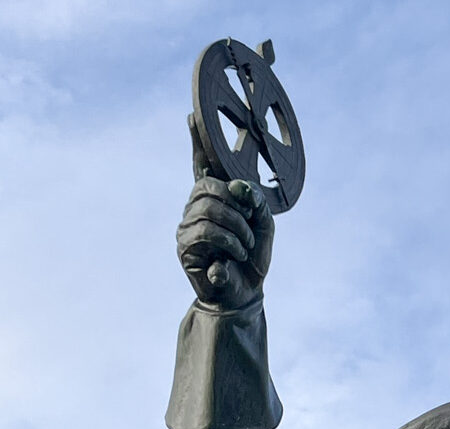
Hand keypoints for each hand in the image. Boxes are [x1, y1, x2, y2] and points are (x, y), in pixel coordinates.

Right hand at [178, 127, 274, 308]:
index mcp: (215, 197)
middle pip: (207, 186)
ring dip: (236, 227)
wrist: (244, 292)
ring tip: (244, 245)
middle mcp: (196, 206)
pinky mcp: (184, 246)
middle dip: (234, 203)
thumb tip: (238, 187)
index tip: (192, 115)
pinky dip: (228, 242)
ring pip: (208, 209)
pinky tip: (234, 255)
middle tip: (249, 223)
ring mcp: (187, 225)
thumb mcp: (264, 225)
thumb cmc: (252, 256)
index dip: (197, 141)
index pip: (202, 164)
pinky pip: (205, 232)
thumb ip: (257, 202)